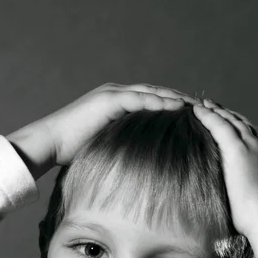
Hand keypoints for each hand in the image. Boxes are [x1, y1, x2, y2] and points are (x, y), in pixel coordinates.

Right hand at [8, 83, 195, 178]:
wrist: (52, 143)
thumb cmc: (77, 151)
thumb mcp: (110, 147)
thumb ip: (128, 147)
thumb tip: (147, 165)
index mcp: (121, 105)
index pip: (155, 102)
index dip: (175, 108)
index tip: (196, 117)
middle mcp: (120, 95)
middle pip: (159, 94)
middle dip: (182, 100)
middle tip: (206, 109)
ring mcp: (114, 94)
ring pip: (152, 92)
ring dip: (175, 98)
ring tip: (197, 107)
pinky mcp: (109, 99)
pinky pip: (139, 97)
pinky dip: (158, 101)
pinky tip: (176, 107)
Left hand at [193, 100, 257, 238]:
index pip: (254, 139)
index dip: (241, 130)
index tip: (231, 125)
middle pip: (243, 125)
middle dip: (228, 115)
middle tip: (213, 106)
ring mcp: (252, 148)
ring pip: (231, 121)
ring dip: (216, 111)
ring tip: (202, 104)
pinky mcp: (238, 150)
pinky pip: (219, 125)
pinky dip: (208, 115)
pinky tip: (196, 110)